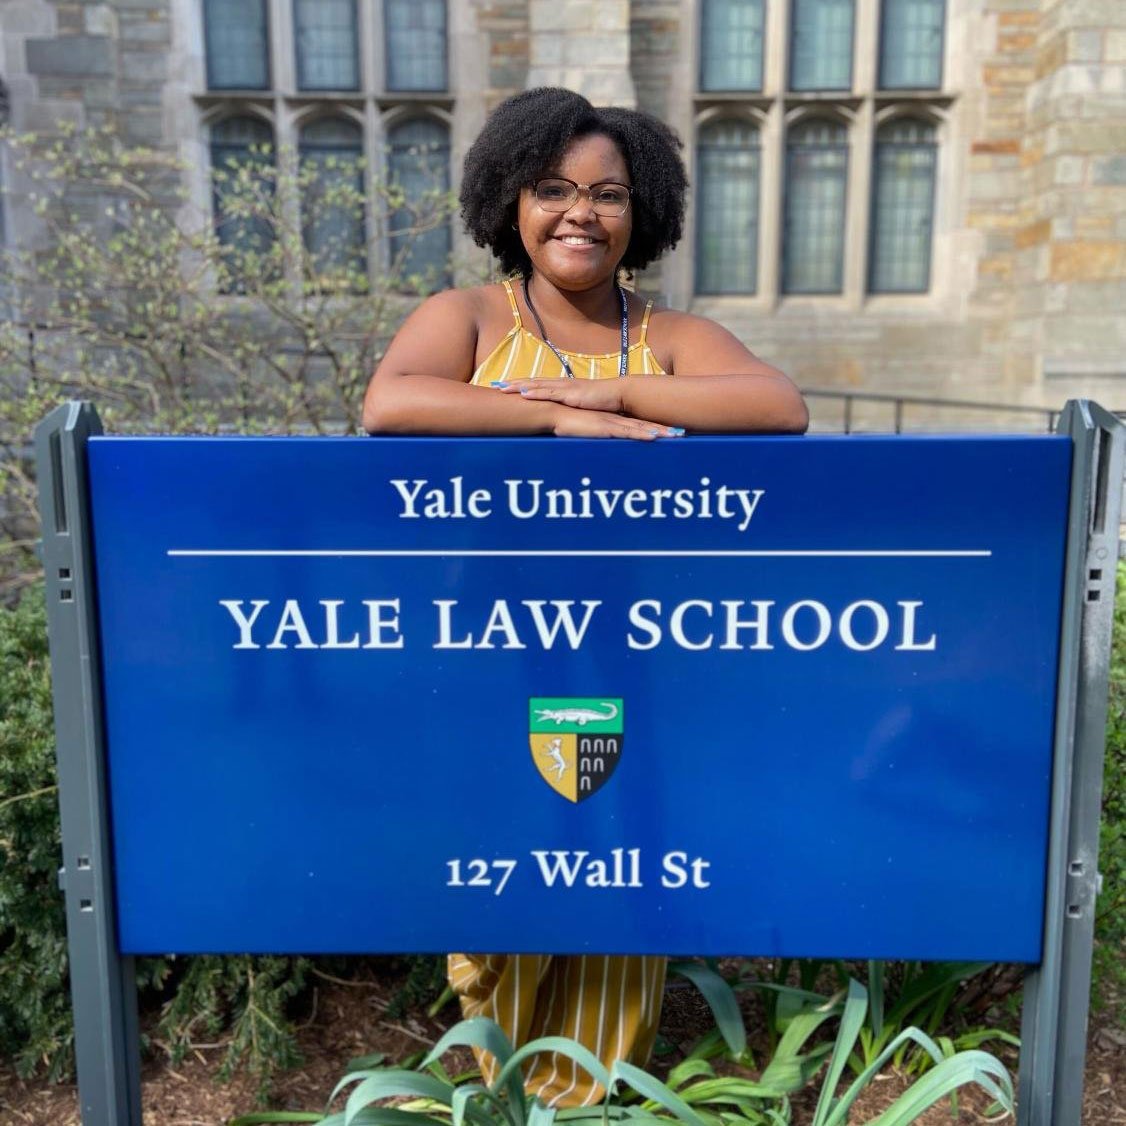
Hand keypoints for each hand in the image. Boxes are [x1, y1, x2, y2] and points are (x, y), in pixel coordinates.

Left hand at [492, 378, 626, 414]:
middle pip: (532, 382)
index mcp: (563, 387)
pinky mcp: (571, 394)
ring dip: (518, 386)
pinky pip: (549, 393)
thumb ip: (570, 411)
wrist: (619, 395)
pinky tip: (522, 393)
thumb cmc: (602, 403)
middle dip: (513, 383)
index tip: (504, 386)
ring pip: (537, 385)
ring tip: (502, 388)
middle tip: (495, 385)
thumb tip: (561, 419)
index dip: (521, 385)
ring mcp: (565, 388)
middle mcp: (561, 384)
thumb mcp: (582, 407)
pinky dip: (535, 393)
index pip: (538, 385)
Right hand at [548, 404, 683, 439]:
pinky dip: (641, 434)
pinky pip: (626, 432)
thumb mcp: (584, 433)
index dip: (654, 429)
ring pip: (641, 428)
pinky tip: (654, 437)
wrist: (553, 412)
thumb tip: (598, 446)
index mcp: (612, 421)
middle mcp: (616, 421)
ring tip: (676, 436)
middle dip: (664, 430)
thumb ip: (593, 438)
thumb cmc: (566, 423)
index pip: (638, 425)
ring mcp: (612, 423)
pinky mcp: (604, 427)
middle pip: (645, 426)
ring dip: (659, 432)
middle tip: (683, 433)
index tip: (670, 432)